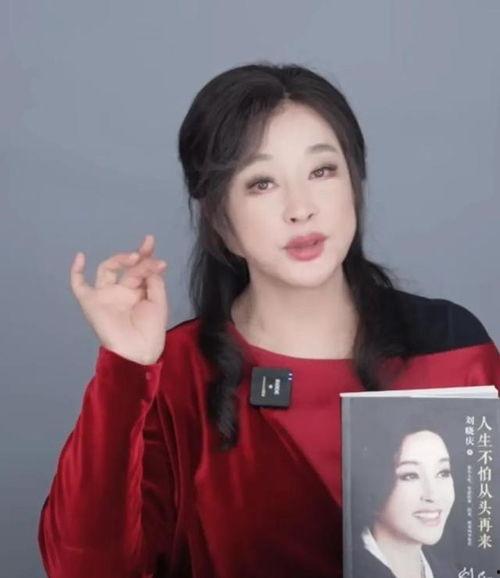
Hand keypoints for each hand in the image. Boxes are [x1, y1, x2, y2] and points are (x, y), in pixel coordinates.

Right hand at [70, 234, 168, 364]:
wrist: (139, 349)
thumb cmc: (151, 329)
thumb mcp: (158, 301)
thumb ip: (153, 281)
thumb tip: (148, 264)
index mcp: (138, 291)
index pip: (140, 268)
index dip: (145, 254)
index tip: (150, 241)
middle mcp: (122, 291)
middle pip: (127, 267)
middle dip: (138, 257)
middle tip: (147, 253)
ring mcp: (106, 295)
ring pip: (108, 270)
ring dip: (120, 260)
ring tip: (135, 258)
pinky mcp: (91, 302)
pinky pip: (79, 286)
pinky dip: (76, 272)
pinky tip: (80, 257)